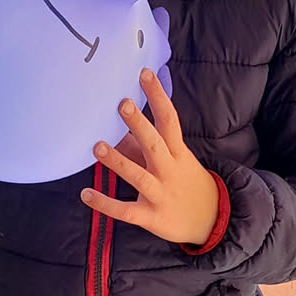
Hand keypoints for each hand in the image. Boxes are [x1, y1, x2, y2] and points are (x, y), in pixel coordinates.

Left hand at [82, 69, 219, 246]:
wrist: (210, 221)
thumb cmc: (185, 183)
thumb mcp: (173, 160)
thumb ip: (144, 144)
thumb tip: (118, 125)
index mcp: (177, 152)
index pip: (168, 120)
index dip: (157, 96)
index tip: (144, 74)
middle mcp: (169, 170)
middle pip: (155, 144)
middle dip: (139, 125)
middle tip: (122, 104)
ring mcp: (160, 194)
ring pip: (137, 176)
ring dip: (117, 161)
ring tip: (97, 146)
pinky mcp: (151, 217)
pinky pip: (125, 211)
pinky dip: (105, 204)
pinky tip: (85, 194)